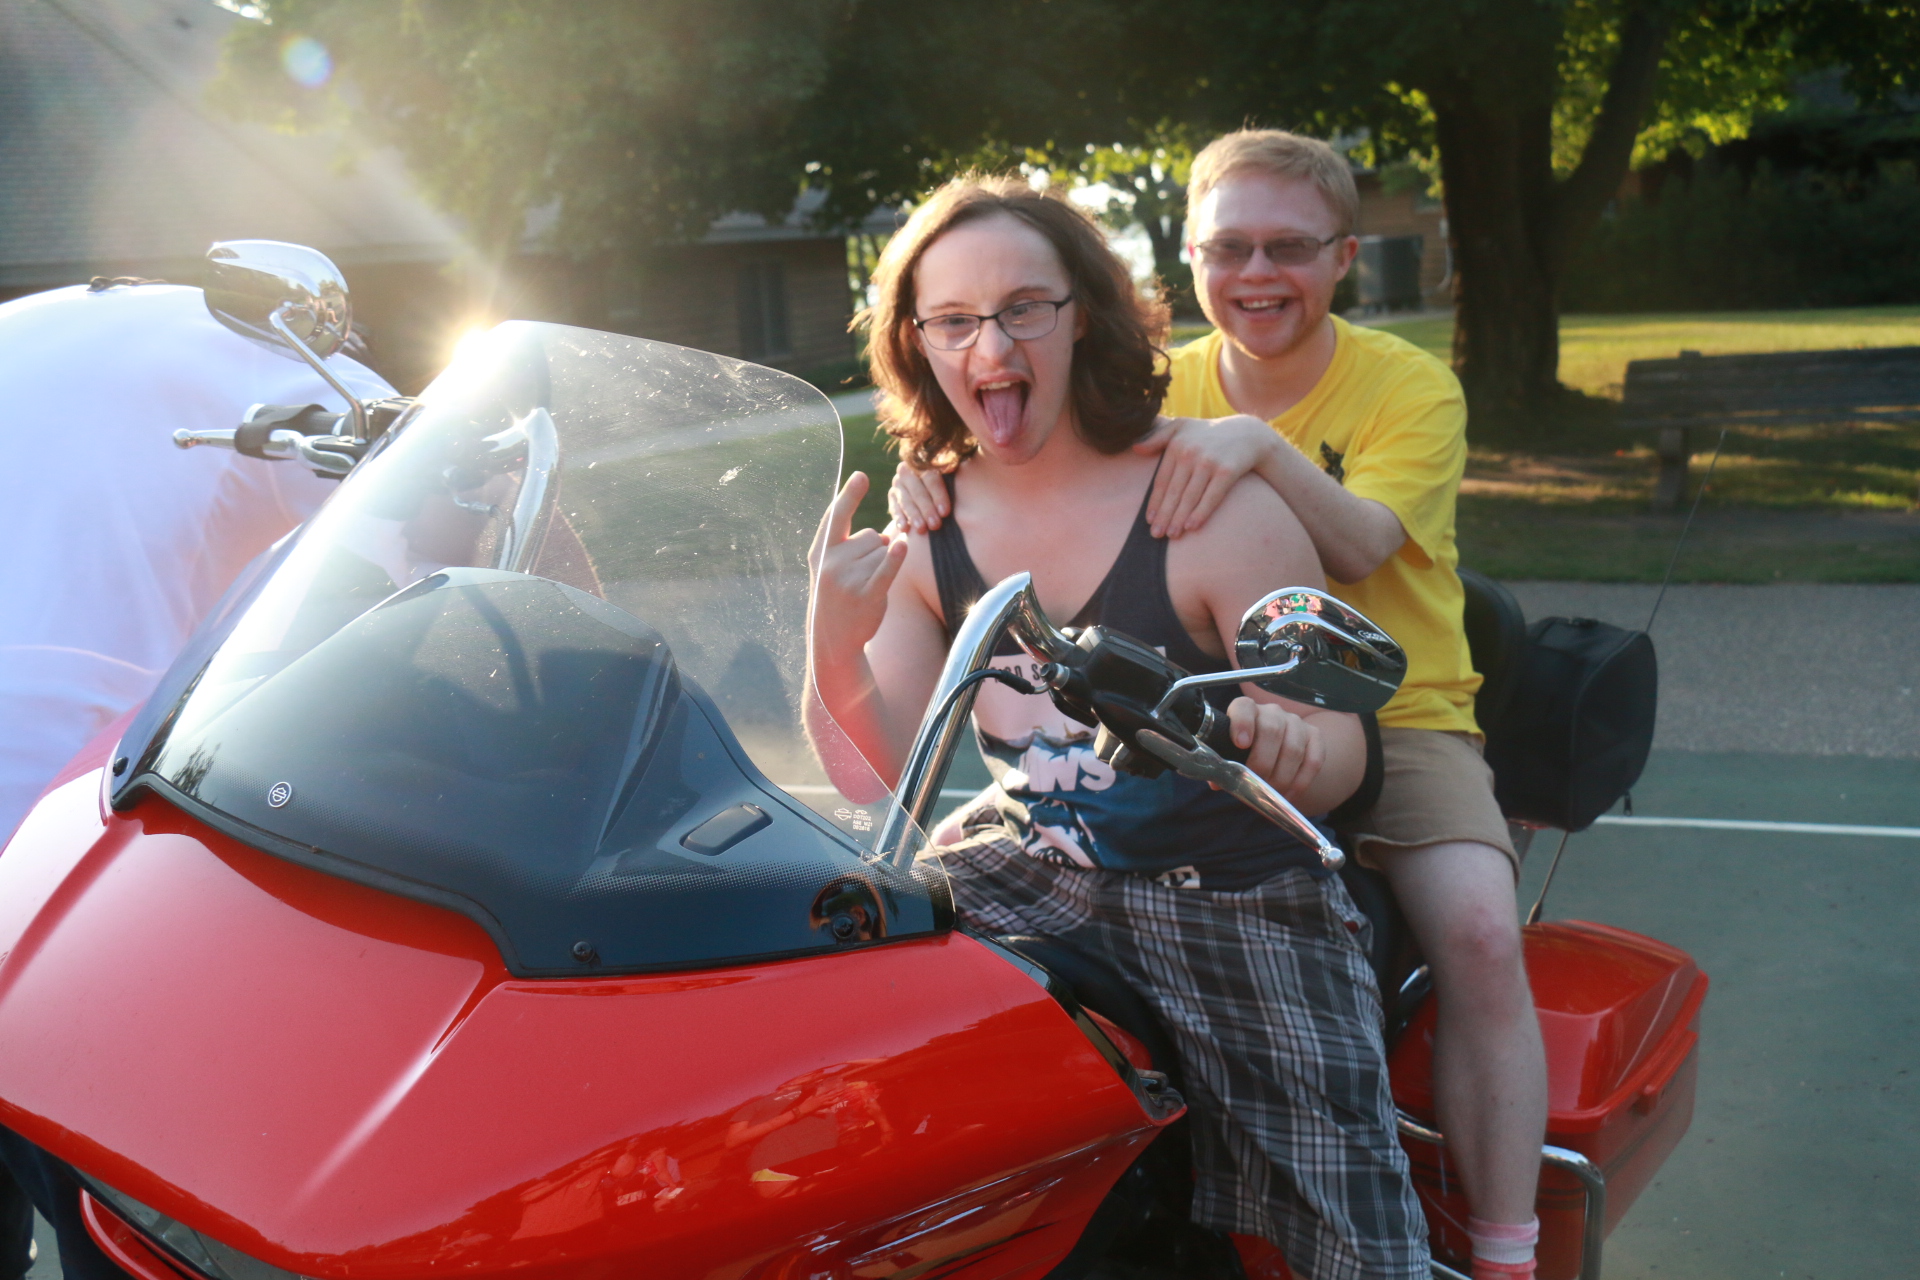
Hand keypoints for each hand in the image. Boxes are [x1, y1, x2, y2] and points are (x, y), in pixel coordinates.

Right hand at [809, 472, 908, 655]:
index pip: (837, 516)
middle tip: (859, 576)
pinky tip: (903, 546)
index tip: (861, 476)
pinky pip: (887, 569)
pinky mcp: (867, 595)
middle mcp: (832, 562)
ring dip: (883, 565)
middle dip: (875, 551)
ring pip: (884, 552)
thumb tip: (888, 532)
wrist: (833, 640)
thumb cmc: (836, 596)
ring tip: (866, 586)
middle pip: (873, 536)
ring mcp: (849, 579)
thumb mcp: (828, 566)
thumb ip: (845, 542)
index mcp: (821, 551)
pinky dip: (896, 557)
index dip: (850, 495)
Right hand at [887, 457, 949, 533]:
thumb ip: (953, 472)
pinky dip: (900, 518)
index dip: (938, 495)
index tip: (945, 512)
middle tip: (936, 525)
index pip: (931, 477)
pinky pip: (895, 507)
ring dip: (914, 516)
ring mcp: (898, 483)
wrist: (931, 489)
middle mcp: (908, 470)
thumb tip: (960, 469)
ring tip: (922, 530)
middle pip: (917, 490)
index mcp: (924, 461)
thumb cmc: (948, 486)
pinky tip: (905, 528)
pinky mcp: (893, 496)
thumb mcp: (951, 477)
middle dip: (927, 509)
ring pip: (906, 500)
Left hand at [1133, 414, 1276, 537]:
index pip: (1162, 480)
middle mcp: (1191, 453)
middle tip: (1156, 535)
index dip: (1155, 502)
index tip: (1149, 520)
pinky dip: (1200, 513)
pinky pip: (1211, 496)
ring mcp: (1209, 462)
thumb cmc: (1208, 433)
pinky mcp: (1227, 471)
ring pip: (1190, 496)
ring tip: (1172, 535)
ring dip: (1179, 518)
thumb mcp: (1182, 427)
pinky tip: (1191, 527)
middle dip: (1164, 515)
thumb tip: (1135, 449)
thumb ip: (1158, 436)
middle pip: (1174, 491)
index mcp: (1177, 445)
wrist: (1247, 434)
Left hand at [1225, 697, 1323, 802]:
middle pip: (1272, 730)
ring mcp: (1295, 722)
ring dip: (1282, 776)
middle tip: (1257, 782)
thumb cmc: (1245, 753)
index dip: (1242, 724)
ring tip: (1272, 792)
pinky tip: (1289, 794)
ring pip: (1293, 748)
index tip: (1240, 744)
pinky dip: (1301, 781)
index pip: (1244, 707)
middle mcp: (1272, 712)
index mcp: (1246, 710)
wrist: (1275, 751)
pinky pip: (1314, 759)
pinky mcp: (1315, 737)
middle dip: (1263, 762)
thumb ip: (1224, 766)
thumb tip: (1217, 782)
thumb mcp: (1231, 756)